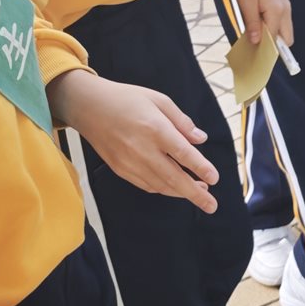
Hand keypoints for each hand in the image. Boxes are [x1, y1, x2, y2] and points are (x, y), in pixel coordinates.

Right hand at [47, 72, 219, 211]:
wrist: (89, 107)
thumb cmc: (127, 99)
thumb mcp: (159, 100)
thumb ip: (182, 121)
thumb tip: (201, 139)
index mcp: (155, 129)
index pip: (183, 154)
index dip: (201, 168)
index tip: (215, 178)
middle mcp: (142, 150)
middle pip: (173, 178)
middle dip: (195, 194)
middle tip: (212, 206)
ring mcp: (129, 162)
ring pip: (160, 186)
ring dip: (181, 193)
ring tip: (200, 194)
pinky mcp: (120, 170)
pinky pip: (146, 185)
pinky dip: (163, 189)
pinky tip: (175, 187)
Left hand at [232, 0, 292, 47]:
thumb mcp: (246, 4)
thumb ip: (252, 24)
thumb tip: (256, 42)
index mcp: (276, 10)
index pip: (274, 38)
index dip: (264, 47)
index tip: (254, 52)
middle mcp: (285, 10)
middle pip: (287, 39)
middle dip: (274, 44)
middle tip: (257, 43)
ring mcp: (286, 8)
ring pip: (285, 32)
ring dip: (273, 36)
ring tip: (257, 31)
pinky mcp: (284, 5)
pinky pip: (282, 23)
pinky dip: (274, 28)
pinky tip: (261, 24)